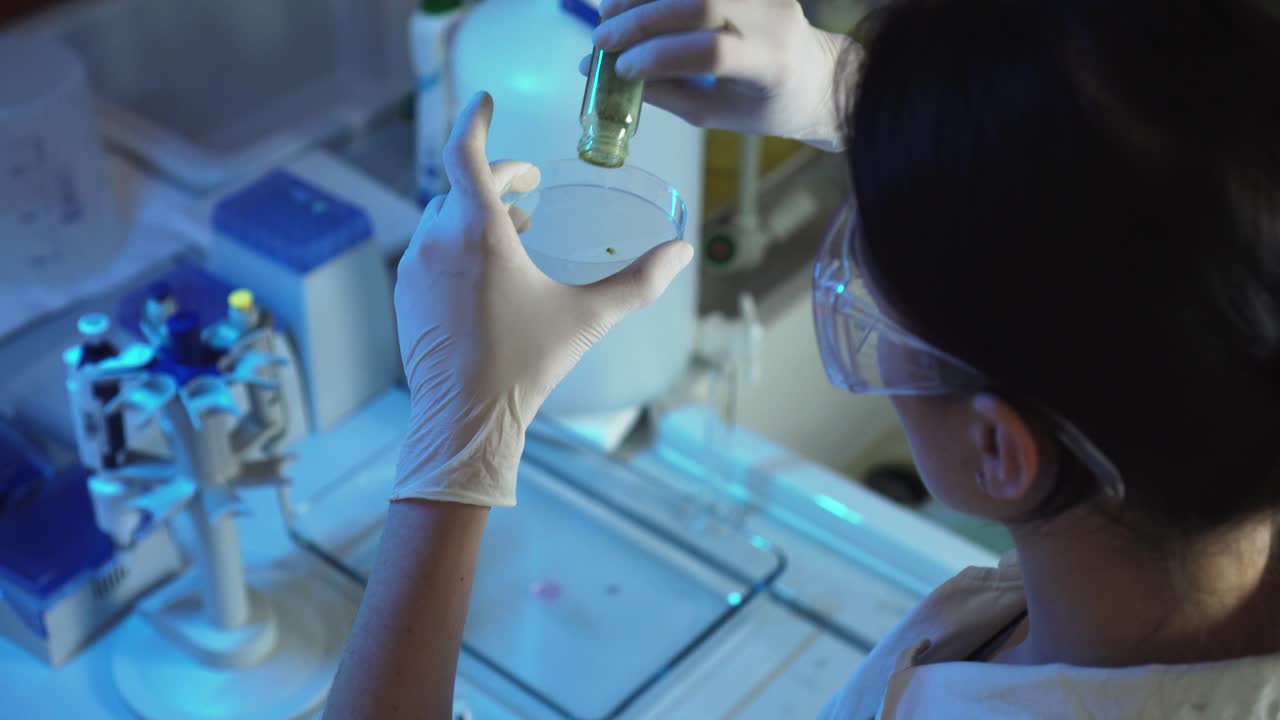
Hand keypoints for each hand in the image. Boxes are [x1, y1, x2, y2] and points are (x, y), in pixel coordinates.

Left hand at [391, 92, 694, 506]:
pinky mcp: (407, 295)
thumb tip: (683, 253)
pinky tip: (486, 271)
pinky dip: (458, 241)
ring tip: (515, 229)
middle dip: (497, 176)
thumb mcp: (587, 318)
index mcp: (479, 234)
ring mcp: (416, 269)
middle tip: (528, 185)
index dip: (473, 121)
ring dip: (478, 211)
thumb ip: (638, 283)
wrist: (464, 418)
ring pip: (444, 217)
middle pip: (462, 185)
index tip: (484, 101)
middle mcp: (439, 241)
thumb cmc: (525, 364)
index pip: (464, 154)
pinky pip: (431, 249)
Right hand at [588, 0, 854, 150]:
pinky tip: (631, 0)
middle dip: (642, 20)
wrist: (816, 77)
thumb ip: (666, 93)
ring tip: (607, 14)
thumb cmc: (767, 106)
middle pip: (700, 4)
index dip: (659, 56)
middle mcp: (772, 19)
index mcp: (769, 65)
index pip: (711, 51)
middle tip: (601, 39)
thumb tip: (609, 78)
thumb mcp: (717, 114)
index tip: (621, 71)